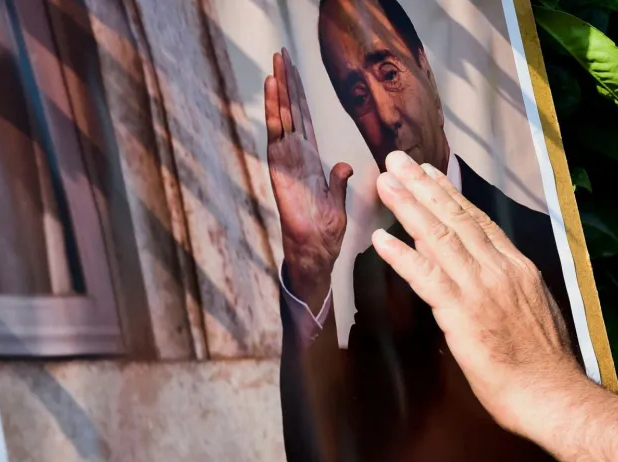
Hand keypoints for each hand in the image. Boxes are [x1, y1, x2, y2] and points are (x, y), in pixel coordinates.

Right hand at [265, 48, 352, 308]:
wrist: (315, 251)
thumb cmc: (325, 231)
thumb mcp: (337, 200)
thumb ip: (337, 179)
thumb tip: (345, 163)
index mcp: (310, 159)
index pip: (303, 118)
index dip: (298, 94)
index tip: (293, 69)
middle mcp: (296, 155)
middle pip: (290, 111)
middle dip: (285, 83)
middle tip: (280, 54)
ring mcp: (286, 160)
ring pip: (281, 118)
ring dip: (277, 91)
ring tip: (274, 65)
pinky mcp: (281, 168)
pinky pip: (277, 134)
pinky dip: (273, 112)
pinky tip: (272, 91)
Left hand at [370, 151, 583, 433]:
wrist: (551, 395)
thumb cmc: (542, 363)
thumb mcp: (532, 309)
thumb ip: (504, 284)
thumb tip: (480, 268)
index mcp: (517, 267)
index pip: (477, 220)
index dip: (448, 194)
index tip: (428, 172)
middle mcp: (500, 269)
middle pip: (455, 218)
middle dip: (423, 186)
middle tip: (396, 159)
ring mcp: (481, 289)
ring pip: (439, 238)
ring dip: (408, 207)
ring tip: (384, 183)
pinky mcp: (463, 313)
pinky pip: (426, 277)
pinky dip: (402, 256)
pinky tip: (380, 239)